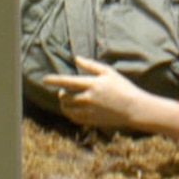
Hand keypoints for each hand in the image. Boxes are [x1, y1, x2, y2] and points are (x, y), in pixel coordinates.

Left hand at [43, 58, 157, 132]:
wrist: (133, 108)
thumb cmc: (122, 87)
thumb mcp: (108, 72)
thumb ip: (91, 65)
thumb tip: (77, 58)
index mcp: (92, 84)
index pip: (68, 81)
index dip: (55, 80)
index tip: (44, 79)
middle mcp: (88, 98)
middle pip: (65, 97)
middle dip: (61, 93)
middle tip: (63, 91)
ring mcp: (89, 111)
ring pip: (67, 109)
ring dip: (63, 103)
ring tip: (66, 99)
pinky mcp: (91, 121)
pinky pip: (74, 118)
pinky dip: (70, 113)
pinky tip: (73, 109)